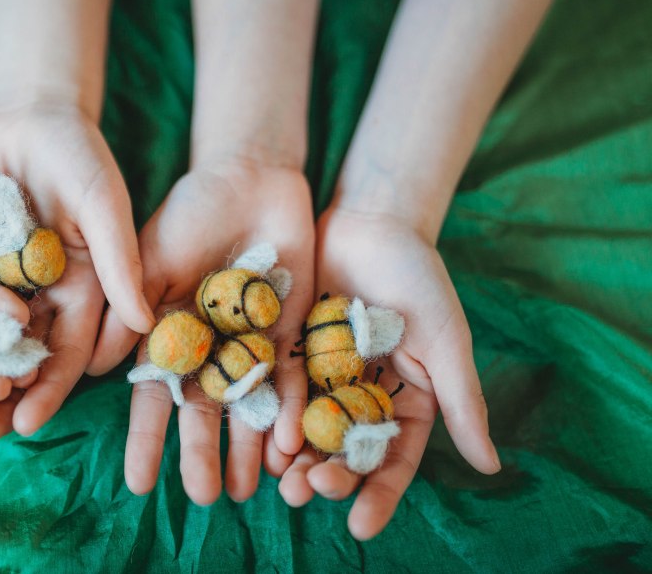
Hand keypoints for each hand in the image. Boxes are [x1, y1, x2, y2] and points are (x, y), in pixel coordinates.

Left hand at [0, 103, 154, 446]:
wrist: (30, 115)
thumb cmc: (79, 155)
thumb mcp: (104, 204)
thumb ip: (120, 261)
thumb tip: (145, 324)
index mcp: (85, 288)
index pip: (70, 352)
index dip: (51, 390)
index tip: (28, 424)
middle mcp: (45, 295)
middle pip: (25, 359)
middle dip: (3, 400)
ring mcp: (5, 282)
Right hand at [93, 160, 315, 503]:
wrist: (248, 180)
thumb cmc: (188, 215)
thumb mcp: (148, 260)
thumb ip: (126, 311)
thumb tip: (90, 368)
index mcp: (171, 337)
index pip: (155, 396)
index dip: (146, 439)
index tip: (137, 483)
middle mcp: (210, 350)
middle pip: (204, 410)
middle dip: (201, 452)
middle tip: (201, 498)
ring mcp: (252, 344)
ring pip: (249, 404)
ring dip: (247, 446)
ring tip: (244, 490)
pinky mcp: (293, 331)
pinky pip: (292, 376)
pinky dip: (290, 407)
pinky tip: (288, 443)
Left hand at [278, 206, 500, 538]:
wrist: (372, 222)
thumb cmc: (419, 278)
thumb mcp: (446, 340)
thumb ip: (462, 400)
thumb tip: (491, 466)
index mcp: (404, 400)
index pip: (392, 458)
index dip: (378, 494)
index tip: (361, 526)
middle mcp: (361, 396)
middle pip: (343, 450)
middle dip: (327, 477)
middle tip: (307, 493)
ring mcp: (323, 375)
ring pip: (307, 428)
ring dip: (293, 458)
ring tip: (279, 482)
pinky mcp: (289, 349)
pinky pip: (279, 390)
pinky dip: (270, 415)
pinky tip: (258, 437)